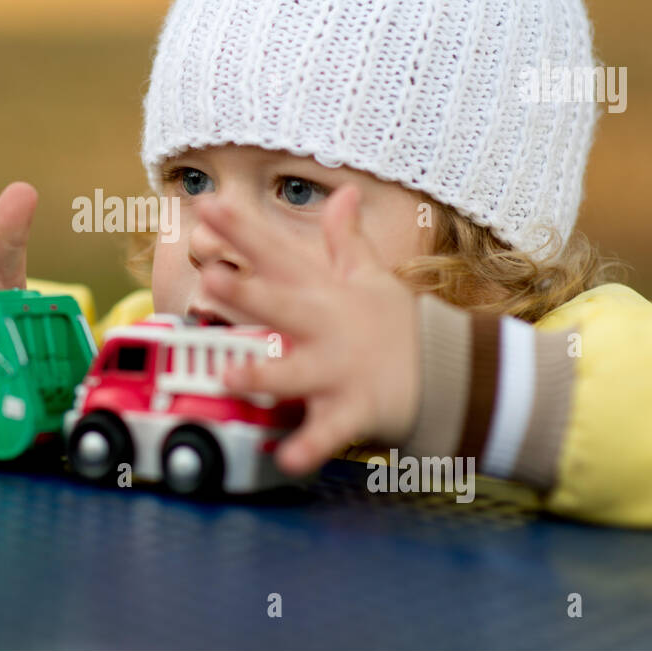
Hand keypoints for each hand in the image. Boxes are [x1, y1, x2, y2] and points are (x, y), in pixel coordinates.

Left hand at [197, 185, 421, 476]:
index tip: (206, 206)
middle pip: (282, 306)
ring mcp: (339, 370)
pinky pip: (328, 432)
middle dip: (248, 292)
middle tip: (211, 276)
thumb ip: (346, 238)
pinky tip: (286, 459)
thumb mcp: (370, 276)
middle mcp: (326, 326)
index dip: (242, 229)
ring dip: (266, 374)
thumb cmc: (393, 325)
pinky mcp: (353, 410)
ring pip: (296, 372)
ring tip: (230, 376)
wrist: (445, 372)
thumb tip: (344, 191)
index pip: (277, 253)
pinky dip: (309, 446)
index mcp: (323, 292)